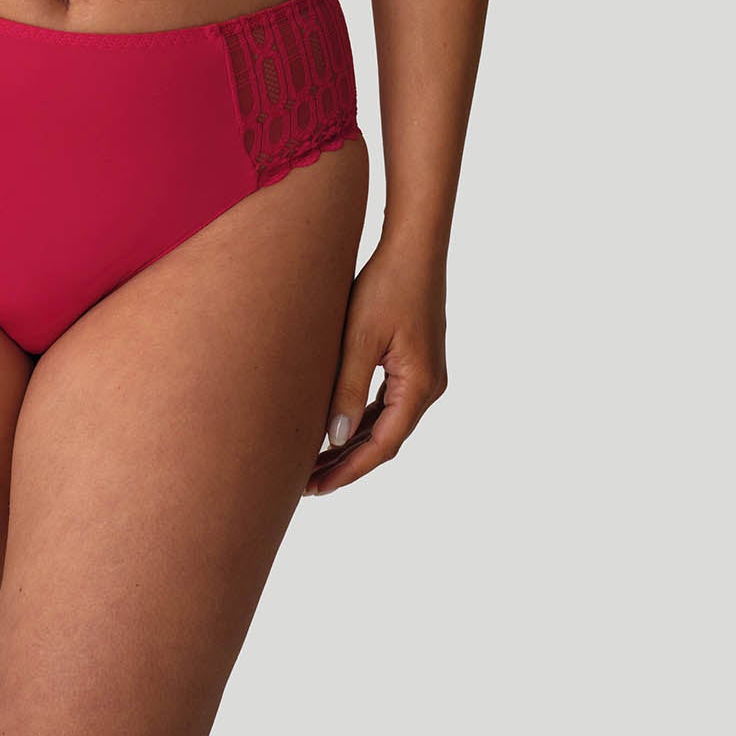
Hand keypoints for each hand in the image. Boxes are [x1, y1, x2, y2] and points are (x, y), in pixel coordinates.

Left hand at [305, 239, 448, 493]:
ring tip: (314, 461)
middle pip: (385, 441)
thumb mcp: (360, 338)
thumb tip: (335, 439)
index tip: (316, 489)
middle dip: (347, 463)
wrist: (414, 246)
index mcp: (419, 387)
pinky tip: (336, 426)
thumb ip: (347, 389)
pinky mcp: (416, 363)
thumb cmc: (387, 285)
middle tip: (306, 484)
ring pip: (386, 424)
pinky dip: (363, 419)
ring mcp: (425, 377)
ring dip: (353, 443)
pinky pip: (389, 403)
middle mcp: (429, 388)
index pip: (382, 446)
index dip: (348, 470)